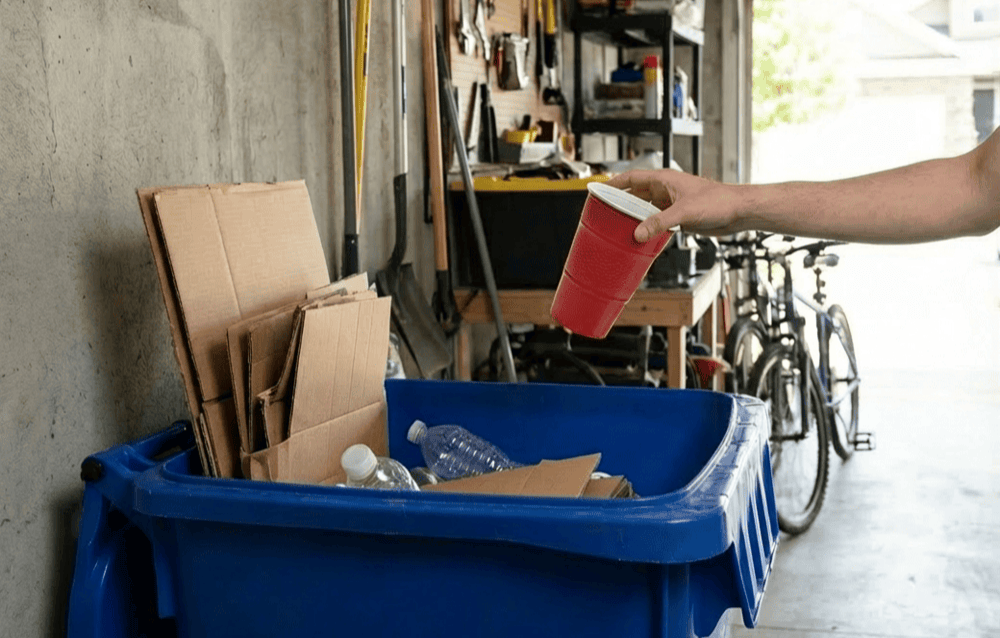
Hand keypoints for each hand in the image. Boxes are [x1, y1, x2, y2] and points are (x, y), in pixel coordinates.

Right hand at [605, 170, 743, 242]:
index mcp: (665, 180)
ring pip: (645, 210)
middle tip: (605, 213)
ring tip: (619, 228)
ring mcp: (672, 204)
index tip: (599, 189)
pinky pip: (656, 222)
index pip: (632, 177)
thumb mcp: (685, 212)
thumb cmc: (719, 201)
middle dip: (621, 203)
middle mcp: (666, 190)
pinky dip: (647, 229)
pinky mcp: (678, 217)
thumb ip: (659, 222)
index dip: (614, 183)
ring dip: (634, 218)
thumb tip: (638, 233)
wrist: (738, 212)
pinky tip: (642, 238)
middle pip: (636, 194)